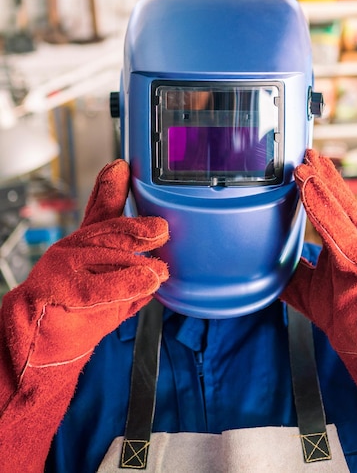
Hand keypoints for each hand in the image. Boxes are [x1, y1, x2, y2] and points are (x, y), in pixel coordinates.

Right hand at [0, 159, 168, 471]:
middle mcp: (72, 250)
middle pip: (107, 233)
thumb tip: (154, 243)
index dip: (111, 186)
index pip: (101, 211)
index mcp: (84, 243)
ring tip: (159, 271)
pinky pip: (96, 288)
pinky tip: (149, 283)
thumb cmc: (75, 311)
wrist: (36, 348)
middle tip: (162, 230)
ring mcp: (63, 269)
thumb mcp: (106, 279)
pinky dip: (123, 285)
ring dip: (135, 265)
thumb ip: (126, 260)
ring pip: (106, 259)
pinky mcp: (58, 292)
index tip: (124, 167)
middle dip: (135, 229)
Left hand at [281, 149, 356, 469]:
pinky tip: (310, 190)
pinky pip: (339, 231)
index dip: (323, 185)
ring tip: (304, 166)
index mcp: (352, 245)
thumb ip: (294, 274)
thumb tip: (264, 265)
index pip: (338, 208)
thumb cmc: (351, 317)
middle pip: (341, 201)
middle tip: (306, 153)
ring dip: (320, 186)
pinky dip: (323, 208)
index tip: (308, 164)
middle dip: (323, 176)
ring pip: (341, 211)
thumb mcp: (313, 292)